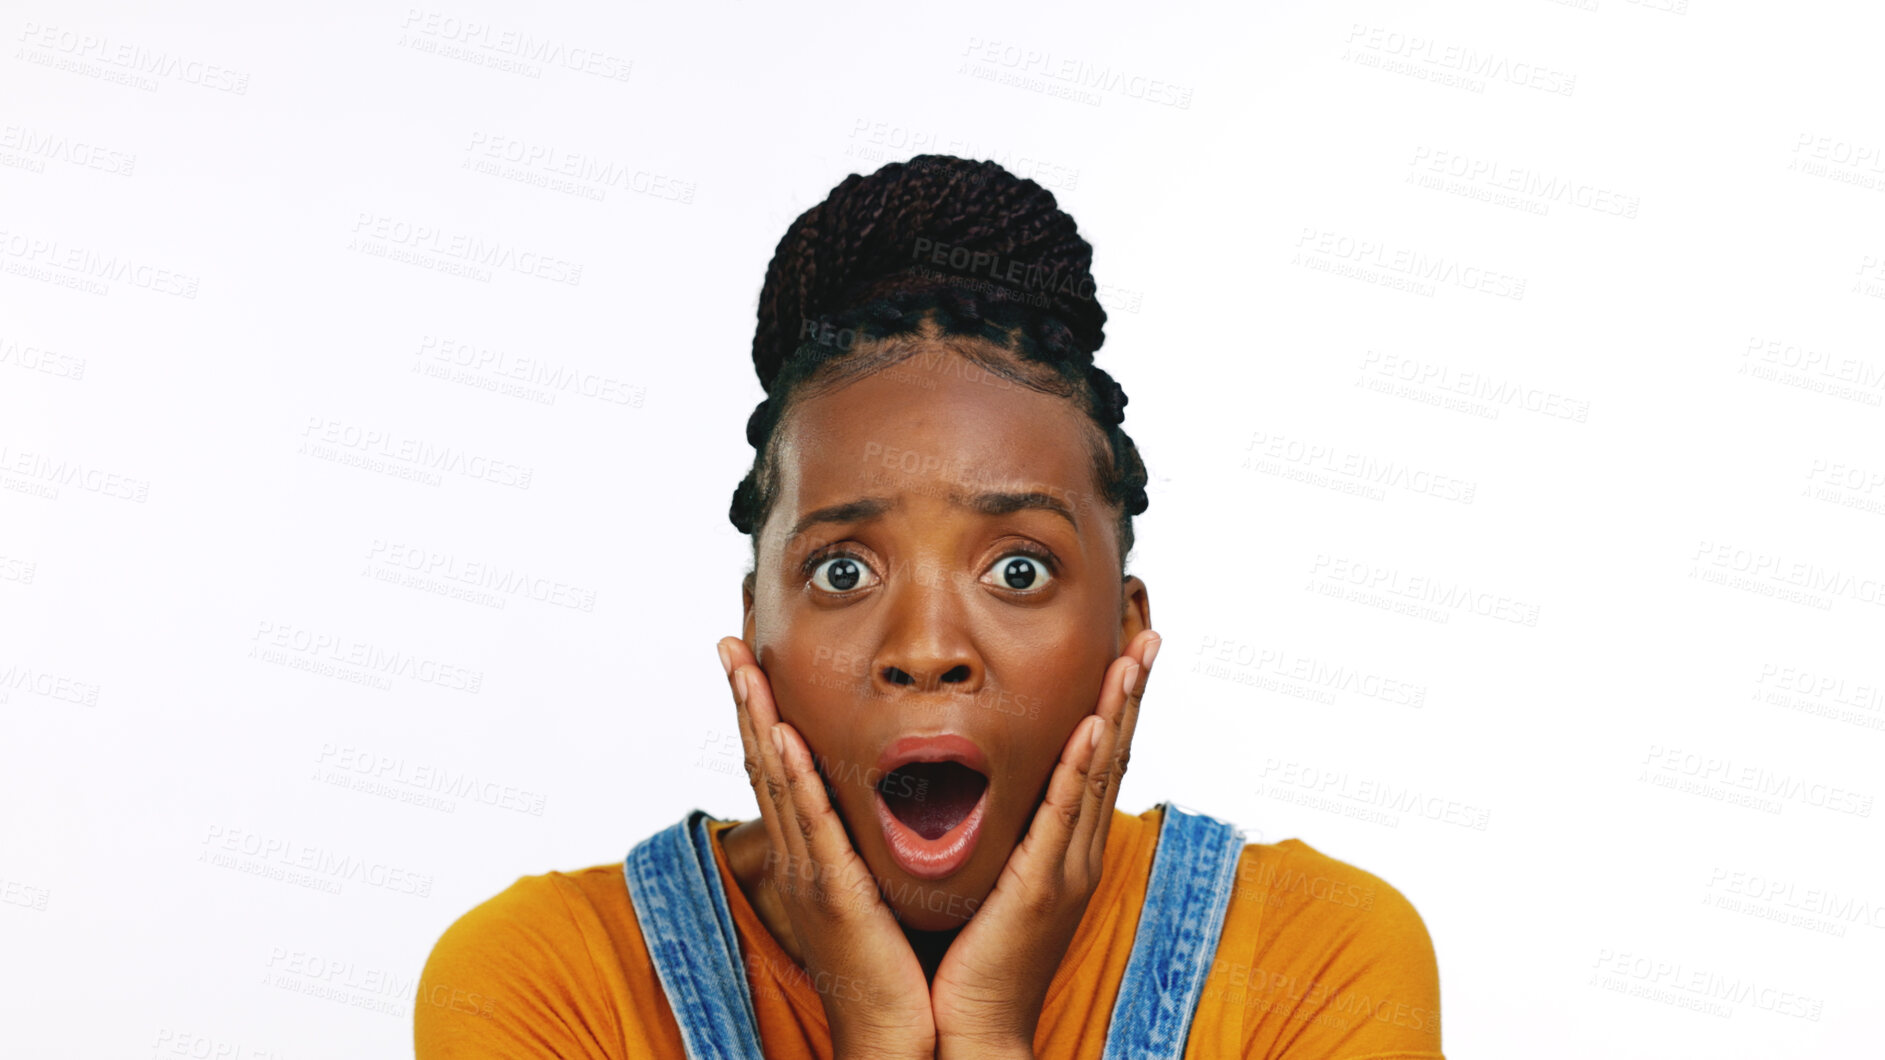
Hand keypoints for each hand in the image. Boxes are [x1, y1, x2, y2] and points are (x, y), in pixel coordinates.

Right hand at [716, 637, 935, 1059]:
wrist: (898, 1042)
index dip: (761, 714)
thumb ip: (879, 850)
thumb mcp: (882, 894)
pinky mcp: (833, 895)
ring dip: (758, 721)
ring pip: (778, 782)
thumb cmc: (900, 973)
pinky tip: (784, 737)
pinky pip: (811, 826)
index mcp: (814, 857)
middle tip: (727, 644)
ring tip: (742, 668)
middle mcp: (802, 859)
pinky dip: (795, 779)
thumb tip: (900, 805)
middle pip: (764, 763)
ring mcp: (811, 875)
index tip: (748, 662)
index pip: (781, 770)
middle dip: (745, 701)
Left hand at [928, 630, 1160, 1059]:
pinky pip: (1065, 816)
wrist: (966, 1034)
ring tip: (1132, 657)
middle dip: (1130, 692)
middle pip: (1112, 754)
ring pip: (1099, 773)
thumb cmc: (964, 960)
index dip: (1113, 703)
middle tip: (1148, 632)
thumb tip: (963, 787)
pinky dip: (1082, 768)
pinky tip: (1093, 726)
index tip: (1122, 649)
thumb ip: (987, 833)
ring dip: (1117, 710)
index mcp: (1062, 849)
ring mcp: (1066, 869)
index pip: (1095, 759)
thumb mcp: (983, 878)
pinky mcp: (1043, 888)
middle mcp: (1076, 852)